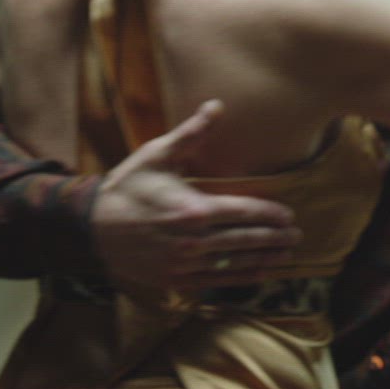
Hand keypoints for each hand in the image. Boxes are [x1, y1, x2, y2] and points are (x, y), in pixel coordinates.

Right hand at [92, 100, 301, 290]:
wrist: (93, 228)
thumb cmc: (127, 187)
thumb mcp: (157, 155)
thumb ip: (191, 134)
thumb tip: (216, 106)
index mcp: (193, 209)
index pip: (244, 213)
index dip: (270, 215)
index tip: (289, 216)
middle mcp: (193, 241)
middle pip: (246, 241)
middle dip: (275, 239)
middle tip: (296, 237)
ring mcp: (185, 264)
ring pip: (235, 264)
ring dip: (263, 260)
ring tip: (285, 256)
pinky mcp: (176, 280)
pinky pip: (217, 282)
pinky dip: (240, 279)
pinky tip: (258, 274)